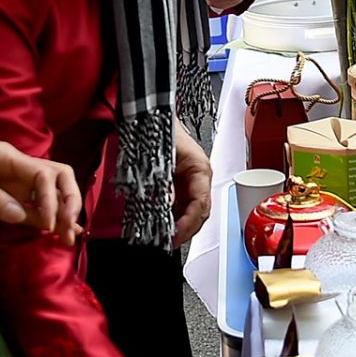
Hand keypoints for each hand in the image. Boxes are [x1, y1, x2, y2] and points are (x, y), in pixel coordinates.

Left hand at [0, 141, 79, 242]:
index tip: (47, 223)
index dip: (52, 197)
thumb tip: (21, 216)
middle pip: (57, 177)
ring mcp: (12, 185)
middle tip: (68, 228)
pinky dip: (48, 220)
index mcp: (6, 158)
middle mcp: (16, 169)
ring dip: (62, 213)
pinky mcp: (4, 201)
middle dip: (68, 201)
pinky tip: (61, 233)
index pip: (43, 174)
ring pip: (50, 194)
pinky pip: (32, 209)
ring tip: (69, 238)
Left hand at [172, 123, 212, 246]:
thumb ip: (165, 183)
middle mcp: (200, 177)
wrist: (153, 114)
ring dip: (181, 226)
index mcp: (201, 169)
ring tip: (165, 238)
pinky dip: (173, 217)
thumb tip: (166, 206)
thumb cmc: (162, 128)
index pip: (201, 204)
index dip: (189, 223)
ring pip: (191, 211)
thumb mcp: (162, 157)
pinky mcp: (180, 183)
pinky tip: (163, 225)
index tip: (175, 235)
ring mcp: (190, 181)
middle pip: (200, 212)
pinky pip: (180, 205)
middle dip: (187, 229)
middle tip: (170, 242)